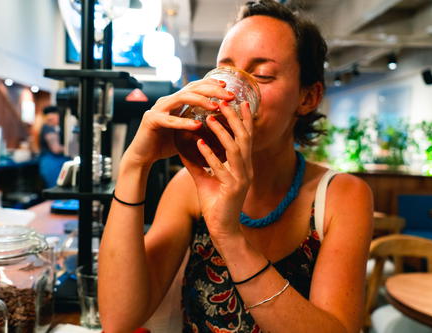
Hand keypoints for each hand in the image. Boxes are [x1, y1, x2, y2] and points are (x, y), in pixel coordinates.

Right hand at [124, 79, 233, 165]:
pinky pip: (170, 120)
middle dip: (212, 90)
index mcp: (175, 101)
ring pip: (181, 98)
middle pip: (191, 88)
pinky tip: (197, 125)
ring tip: (215, 106)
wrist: (143, 156)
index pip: (195, 86)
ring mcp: (158, 109)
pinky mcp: (151, 120)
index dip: (211, 84)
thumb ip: (198, 125)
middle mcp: (167, 101)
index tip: (227, 86)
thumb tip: (220, 126)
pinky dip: (184, 122)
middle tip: (229, 95)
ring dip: (200, 101)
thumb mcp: (185, 132)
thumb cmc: (164, 144)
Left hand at [182, 101, 253, 242]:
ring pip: (235, 150)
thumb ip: (198, 163)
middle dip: (234, 119)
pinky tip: (200, 144)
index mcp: (243, 165)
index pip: (246, 138)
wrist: (222, 229)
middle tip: (223, 103)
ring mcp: (241, 179)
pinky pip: (221, 169)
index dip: (245, 120)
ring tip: (209, 119)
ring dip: (222, 133)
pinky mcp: (232, 189)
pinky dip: (210, 155)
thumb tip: (185, 147)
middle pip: (244, 138)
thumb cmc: (216, 204)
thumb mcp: (205, 178)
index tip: (242, 102)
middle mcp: (246, 169)